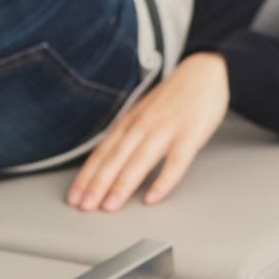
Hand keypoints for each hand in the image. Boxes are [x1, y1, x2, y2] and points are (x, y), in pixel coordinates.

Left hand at [68, 53, 228, 211]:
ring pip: (139, 160)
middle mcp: (143, 125)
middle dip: (97, 184)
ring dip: (122, 184)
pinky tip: (152, 197)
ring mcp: (166, 129)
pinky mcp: (190, 135)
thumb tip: (108, 163)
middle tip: (84, 207)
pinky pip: (176, 162)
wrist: (204, 72)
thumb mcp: (143, 113)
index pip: (102, 152)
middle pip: (115, 158)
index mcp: (130, 122)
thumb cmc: (173, 98)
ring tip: (110, 206)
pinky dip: (163, 180)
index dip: (86, 176)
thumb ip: (128, 136)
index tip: (74, 196)